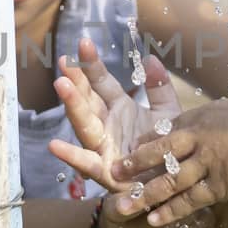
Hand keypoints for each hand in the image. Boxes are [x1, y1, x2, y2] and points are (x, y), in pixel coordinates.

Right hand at [48, 37, 181, 191]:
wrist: (173, 184)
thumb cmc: (166, 148)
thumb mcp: (168, 113)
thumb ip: (159, 87)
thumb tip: (151, 59)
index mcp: (120, 108)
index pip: (102, 82)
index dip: (92, 64)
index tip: (83, 43)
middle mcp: (107, 125)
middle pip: (88, 99)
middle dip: (77, 80)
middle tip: (65, 61)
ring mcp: (103, 146)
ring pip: (85, 124)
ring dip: (72, 106)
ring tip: (61, 86)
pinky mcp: (105, 171)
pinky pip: (86, 162)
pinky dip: (71, 155)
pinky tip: (54, 145)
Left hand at [110, 99, 227, 226]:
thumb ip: (210, 118)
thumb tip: (199, 119)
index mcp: (201, 120)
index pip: (165, 131)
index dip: (144, 143)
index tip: (128, 151)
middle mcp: (200, 141)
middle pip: (160, 154)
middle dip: (134, 165)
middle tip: (113, 175)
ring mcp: (209, 165)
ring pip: (170, 181)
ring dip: (146, 194)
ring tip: (123, 206)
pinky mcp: (221, 186)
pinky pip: (191, 201)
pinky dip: (172, 211)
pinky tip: (155, 220)